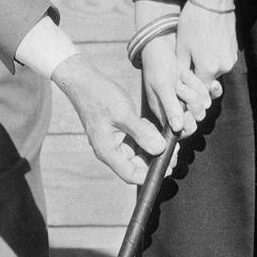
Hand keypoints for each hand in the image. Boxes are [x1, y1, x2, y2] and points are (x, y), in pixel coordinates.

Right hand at [51, 53, 168, 184]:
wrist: (84, 81)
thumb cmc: (99, 96)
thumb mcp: (124, 114)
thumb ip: (143, 134)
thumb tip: (160, 149)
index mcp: (108, 151)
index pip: (131, 174)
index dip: (150, 175)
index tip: (168, 167)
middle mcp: (110, 150)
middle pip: (136, 165)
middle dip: (155, 160)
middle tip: (173, 151)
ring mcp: (113, 141)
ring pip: (137, 153)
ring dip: (152, 148)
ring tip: (166, 138)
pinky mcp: (117, 132)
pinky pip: (134, 141)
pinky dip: (146, 137)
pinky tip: (153, 128)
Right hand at [138, 34, 213, 135]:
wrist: (164, 39)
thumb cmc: (157, 62)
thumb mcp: (161, 84)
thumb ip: (169, 106)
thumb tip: (176, 129)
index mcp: (163, 110)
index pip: (180, 130)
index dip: (186, 124)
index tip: (186, 111)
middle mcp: (177, 106)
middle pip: (195, 118)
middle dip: (192, 103)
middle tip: (181, 87)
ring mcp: (188, 95)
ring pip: (203, 104)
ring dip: (197, 90)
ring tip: (184, 74)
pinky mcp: (198, 85)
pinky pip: (209, 92)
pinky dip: (206, 85)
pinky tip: (198, 75)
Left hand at [177, 0, 238, 87]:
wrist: (213, 0)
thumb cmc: (193, 22)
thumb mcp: (181, 47)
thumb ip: (182, 69)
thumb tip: (181, 83)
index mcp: (209, 68)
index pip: (200, 91)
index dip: (190, 87)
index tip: (183, 79)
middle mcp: (224, 67)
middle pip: (208, 81)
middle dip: (198, 76)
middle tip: (187, 62)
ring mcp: (231, 58)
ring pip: (215, 71)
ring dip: (206, 66)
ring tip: (196, 49)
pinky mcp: (235, 50)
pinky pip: (222, 61)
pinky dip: (213, 57)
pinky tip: (205, 44)